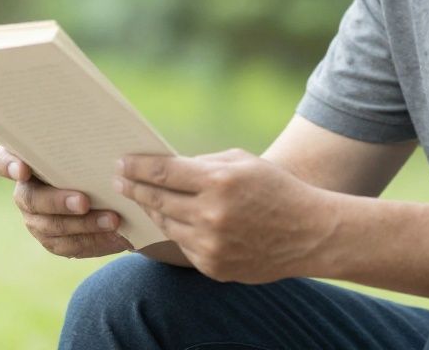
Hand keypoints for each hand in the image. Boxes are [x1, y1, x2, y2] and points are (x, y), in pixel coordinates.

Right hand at [0, 145, 131, 258]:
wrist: (114, 190)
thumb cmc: (97, 157)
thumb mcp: (91, 146)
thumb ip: (84, 142)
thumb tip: (102, 135)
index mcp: (27, 159)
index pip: (0, 160)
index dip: (7, 165)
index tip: (24, 170)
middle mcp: (25, 190)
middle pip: (31, 199)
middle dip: (58, 201)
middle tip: (84, 202)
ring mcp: (36, 218)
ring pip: (51, 226)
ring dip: (84, 223)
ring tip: (113, 219)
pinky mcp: (52, 240)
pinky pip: (67, 244)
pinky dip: (92, 238)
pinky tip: (113, 232)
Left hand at [116, 148, 336, 282]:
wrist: (309, 232)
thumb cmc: (275, 188)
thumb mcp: (242, 162)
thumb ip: (203, 164)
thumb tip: (165, 168)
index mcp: (219, 181)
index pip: (163, 172)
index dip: (137, 167)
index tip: (121, 163)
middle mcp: (211, 215)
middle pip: (157, 200)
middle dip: (134, 188)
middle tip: (119, 181)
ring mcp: (211, 245)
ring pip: (165, 225)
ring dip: (153, 211)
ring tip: (145, 199)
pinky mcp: (213, 267)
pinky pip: (183, 245)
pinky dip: (177, 231)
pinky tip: (173, 220)